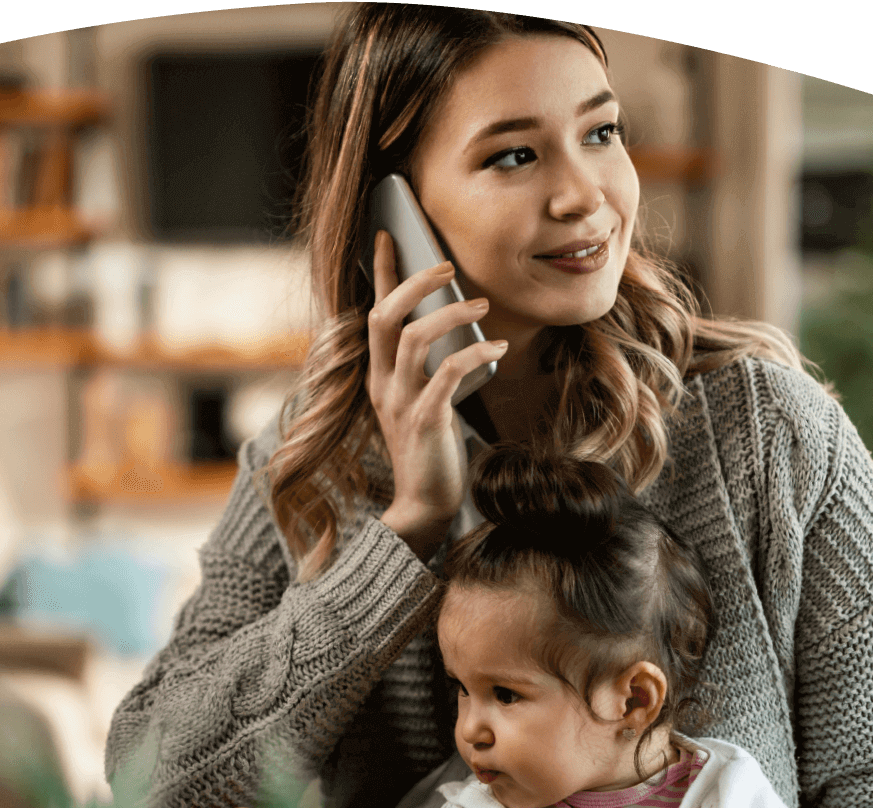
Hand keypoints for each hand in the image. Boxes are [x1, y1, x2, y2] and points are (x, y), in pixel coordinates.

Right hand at [367, 229, 509, 560]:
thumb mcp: (425, 402)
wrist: (425, 505)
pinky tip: (498, 349)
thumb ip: (431, 368)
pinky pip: (445, 375)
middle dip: (414, 283)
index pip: (374, 313)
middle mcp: (383, 384)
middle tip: (446, 265)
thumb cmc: (433, 451)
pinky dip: (474, 355)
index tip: (388, 236)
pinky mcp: (425, 421)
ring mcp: (400, 403)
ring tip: (481, 305)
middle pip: (384, 317)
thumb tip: (461, 327)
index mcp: (380, 377)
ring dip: (450, 314)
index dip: (381, 273)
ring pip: (413, 339)